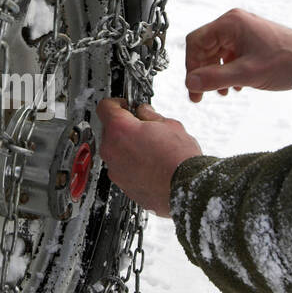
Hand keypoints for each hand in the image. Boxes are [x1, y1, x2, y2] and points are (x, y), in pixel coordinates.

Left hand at [97, 98, 201, 217]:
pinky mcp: (122, 185)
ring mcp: (115, 170)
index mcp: (120, 129)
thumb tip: (145, 112)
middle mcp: (111, 150)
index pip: (105, 106)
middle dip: (125, 127)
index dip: (117, 103)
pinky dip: (132, 165)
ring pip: (116, 151)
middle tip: (144, 128)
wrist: (186, 189)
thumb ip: (151, 116)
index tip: (126, 105)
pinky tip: (150, 165)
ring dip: (127, 148)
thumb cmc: (179, 159)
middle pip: (110, 131)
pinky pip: (122, 169)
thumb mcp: (170, 125)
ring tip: (151, 149)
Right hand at [185, 9, 291, 101]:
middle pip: (204, 48)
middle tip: (200, 97)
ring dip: (215, 75)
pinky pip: (229, 56)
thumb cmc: (288, 62)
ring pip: (216, 54)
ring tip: (222, 93)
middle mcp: (234, 23)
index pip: (195, 42)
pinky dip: (228, 72)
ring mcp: (242, 32)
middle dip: (202, 73)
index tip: (193, 88)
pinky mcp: (250, 41)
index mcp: (230, 23)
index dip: (191, 66)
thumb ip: (216, 78)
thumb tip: (189, 82)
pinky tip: (235, 87)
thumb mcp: (248, 74)